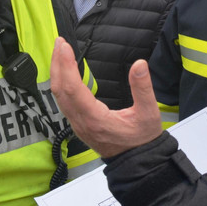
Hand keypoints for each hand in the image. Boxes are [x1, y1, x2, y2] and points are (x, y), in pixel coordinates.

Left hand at [50, 37, 162, 157]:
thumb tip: (139, 64)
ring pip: (59, 96)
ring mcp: (77, 124)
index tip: (64, 46)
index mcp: (95, 119)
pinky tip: (66, 72)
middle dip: (57, 64)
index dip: (66, 65)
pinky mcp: (78, 123)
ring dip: (57, 72)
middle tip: (59, 42)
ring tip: (60, 53)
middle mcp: (81, 121)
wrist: (137, 163)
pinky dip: (61, 83)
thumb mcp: (149, 114)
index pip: (73, 88)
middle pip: (60, 90)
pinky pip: (63, 101)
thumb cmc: (141, 140)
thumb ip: (143, 88)